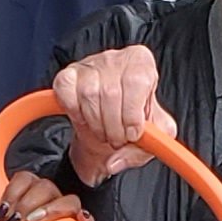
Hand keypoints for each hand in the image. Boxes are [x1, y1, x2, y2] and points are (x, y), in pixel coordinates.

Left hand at [0, 173, 91, 220]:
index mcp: (24, 195)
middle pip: (46, 186)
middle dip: (28, 202)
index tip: (3, 209)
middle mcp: (44, 202)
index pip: (24, 179)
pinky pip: (86, 220)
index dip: (13, 191)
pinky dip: (84, 218)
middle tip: (15, 220)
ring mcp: (61, 216)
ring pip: (67, 200)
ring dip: (51, 209)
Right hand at [52, 45, 163, 184]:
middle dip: (114, 127)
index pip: (137, 81)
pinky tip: (85, 119)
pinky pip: (66, 94)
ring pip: (88, 95)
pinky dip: (74, 113)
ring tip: (104, 132)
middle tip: (117, 139)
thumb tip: (115, 162)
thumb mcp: (155, 135)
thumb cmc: (134, 119)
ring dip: (96, 124)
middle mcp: (116, 58)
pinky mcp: (67, 75)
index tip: (133, 133)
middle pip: (111, 92)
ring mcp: (89, 65)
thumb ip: (146, 149)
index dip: (133, 114)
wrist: (112, 122)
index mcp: (142, 63)